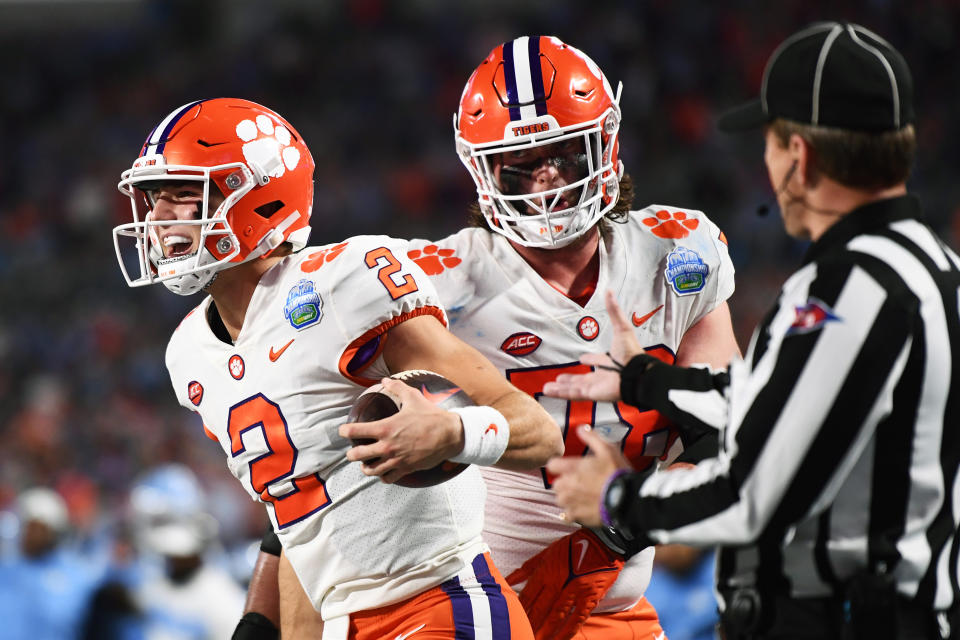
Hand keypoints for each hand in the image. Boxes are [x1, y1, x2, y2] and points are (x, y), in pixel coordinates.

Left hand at [338, 378, 464, 483]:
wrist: (450, 435)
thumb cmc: (431, 416)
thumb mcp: (413, 397)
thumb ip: (396, 388)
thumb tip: (385, 380)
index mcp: (385, 427)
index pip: (354, 432)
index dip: (344, 431)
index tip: (344, 430)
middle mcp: (387, 446)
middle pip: (357, 455)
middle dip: (351, 453)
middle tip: (353, 450)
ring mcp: (396, 459)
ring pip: (370, 470)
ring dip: (365, 467)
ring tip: (366, 463)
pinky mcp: (405, 469)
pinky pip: (387, 478)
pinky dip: (382, 476)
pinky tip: (383, 471)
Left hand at [506, 528, 623, 639]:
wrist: (602, 542)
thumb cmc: (572, 546)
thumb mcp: (546, 552)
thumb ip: (527, 568)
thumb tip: (508, 580)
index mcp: (546, 570)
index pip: (528, 595)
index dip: (519, 609)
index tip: (513, 620)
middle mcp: (559, 582)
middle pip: (540, 608)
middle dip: (530, 623)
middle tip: (522, 635)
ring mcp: (575, 591)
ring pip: (557, 615)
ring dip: (545, 631)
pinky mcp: (590, 597)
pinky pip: (577, 618)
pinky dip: (568, 631)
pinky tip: (559, 639)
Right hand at [543, 291, 643, 401]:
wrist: (636, 373)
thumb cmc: (632, 353)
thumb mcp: (622, 328)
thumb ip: (614, 311)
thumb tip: (610, 291)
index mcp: (609, 361)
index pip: (597, 361)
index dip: (590, 359)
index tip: (582, 358)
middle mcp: (602, 375)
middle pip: (582, 378)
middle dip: (570, 379)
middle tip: (559, 378)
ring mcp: (596, 386)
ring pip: (574, 388)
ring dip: (560, 388)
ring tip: (547, 388)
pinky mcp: (592, 394)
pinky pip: (573, 394)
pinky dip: (560, 393)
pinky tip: (548, 391)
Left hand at [547, 425, 629, 526]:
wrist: (627, 499)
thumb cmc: (618, 473)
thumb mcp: (608, 449)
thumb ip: (592, 438)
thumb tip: (580, 428)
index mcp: (572, 468)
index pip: (552, 465)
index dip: (559, 466)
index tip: (567, 468)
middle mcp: (567, 485)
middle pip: (556, 484)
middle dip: (565, 483)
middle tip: (580, 483)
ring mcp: (571, 502)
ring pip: (560, 500)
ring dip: (568, 498)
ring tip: (582, 497)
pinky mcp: (577, 517)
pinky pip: (567, 516)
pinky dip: (573, 513)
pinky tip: (583, 509)